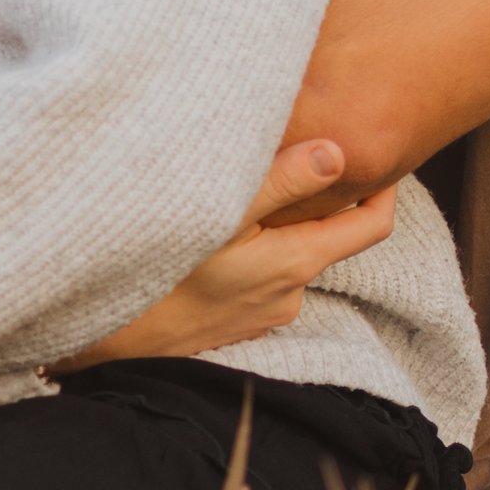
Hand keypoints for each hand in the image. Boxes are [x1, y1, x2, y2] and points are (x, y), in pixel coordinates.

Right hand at [59, 138, 403, 368]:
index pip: (373, 224)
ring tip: (244, 192)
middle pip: (326, 233)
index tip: (374, 154)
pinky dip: (251, 251)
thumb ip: (282, 181)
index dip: (383, 187)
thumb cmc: (160, 270)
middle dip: (317, 198)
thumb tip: (338, 152)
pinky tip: (218, 236)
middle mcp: (291, 293)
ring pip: (287, 252)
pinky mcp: (237, 322)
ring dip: (275, 226)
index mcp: (297, 261)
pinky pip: (259, 275)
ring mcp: (265, 312)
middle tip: (294, 157)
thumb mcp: (221, 214)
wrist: (106, 337)